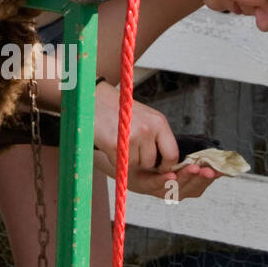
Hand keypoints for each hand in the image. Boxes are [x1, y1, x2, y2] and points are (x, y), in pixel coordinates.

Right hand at [91, 83, 222, 199]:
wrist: (95, 101)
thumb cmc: (120, 111)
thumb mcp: (146, 117)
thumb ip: (157, 135)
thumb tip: (167, 159)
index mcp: (159, 122)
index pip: (172, 154)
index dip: (165, 164)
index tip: (158, 166)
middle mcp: (148, 129)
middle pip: (151, 162)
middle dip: (142, 161)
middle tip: (131, 148)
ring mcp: (133, 137)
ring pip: (136, 164)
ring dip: (128, 159)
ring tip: (121, 142)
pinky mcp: (117, 145)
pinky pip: (121, 163)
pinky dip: (115, 158)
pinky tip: (111, 144)